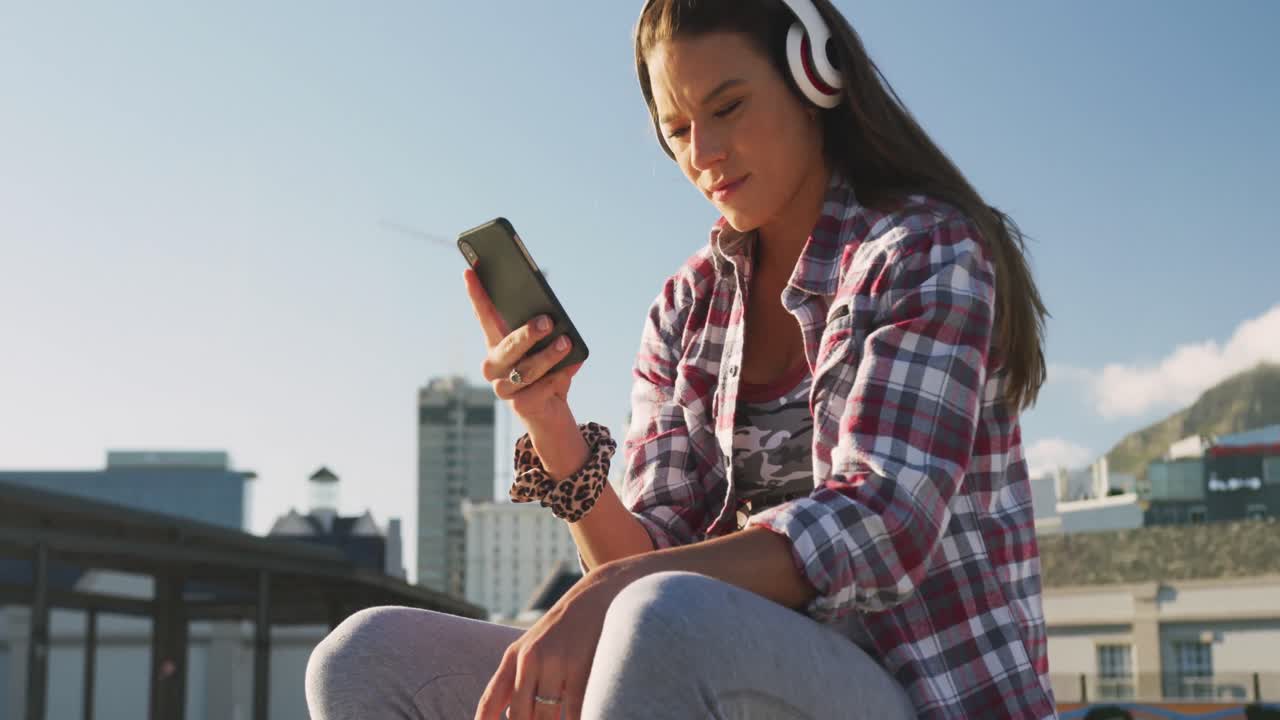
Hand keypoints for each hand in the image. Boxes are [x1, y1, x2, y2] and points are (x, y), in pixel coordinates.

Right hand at [464, 268, 582, 429]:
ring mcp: (502, 387)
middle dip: (527, 333)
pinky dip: (559, 376)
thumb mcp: (546, 348)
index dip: (476, 294)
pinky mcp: (518, 405)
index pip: (484, 316)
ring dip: (548, 355)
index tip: (470, 271)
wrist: (549, 411)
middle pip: (508, 346)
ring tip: (566, 343)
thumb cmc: (546, 372)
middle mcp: (493, 365)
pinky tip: (570, 367)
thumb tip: (555, 322)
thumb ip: (545, 334)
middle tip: (547, 321)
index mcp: (496, 344)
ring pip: (526, 369)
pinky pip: (540, 388)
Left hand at [474, 563, 636, 719]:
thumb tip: (508, 717)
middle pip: (519, 715)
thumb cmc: (562, 630)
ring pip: (547, 715)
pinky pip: (575, 709)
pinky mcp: (583, 666)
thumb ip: (516, 681)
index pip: (490, 699)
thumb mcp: (532, 647)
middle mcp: (531, 658)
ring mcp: (557, 662)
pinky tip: (584, 718)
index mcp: (514, 656)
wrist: (597, 597)